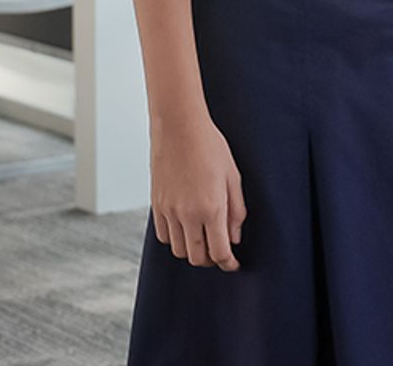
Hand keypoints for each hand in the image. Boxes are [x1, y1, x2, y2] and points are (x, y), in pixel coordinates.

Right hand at [151, 114, 246, 270]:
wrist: (179, 128)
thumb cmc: (211, 148)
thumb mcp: (233, 177)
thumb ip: (236, 210)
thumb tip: (235, 237)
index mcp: (212, 208)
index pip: (219, 252)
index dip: (228, 263)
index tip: (233, 264)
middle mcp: (188, 215)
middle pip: (197, 257)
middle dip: (211, 260)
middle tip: (220, 253)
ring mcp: (169, 212)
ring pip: (178, 250)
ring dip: (192, 251)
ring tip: (204, 240)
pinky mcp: (156, 206)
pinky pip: (164, 236)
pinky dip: (176, 239)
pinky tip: (186, 229)